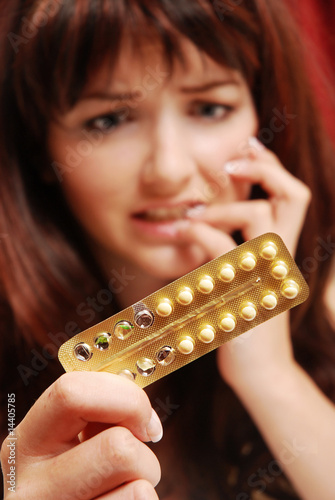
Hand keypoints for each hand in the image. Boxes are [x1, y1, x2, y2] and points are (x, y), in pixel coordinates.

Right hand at [1, 372, 161, 498]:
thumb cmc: (77, 481)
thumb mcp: (68, 442)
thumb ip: (92, 415)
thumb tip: (136, 400)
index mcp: (27, 443)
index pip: (71, 393)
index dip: (123, 396)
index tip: (142, 416)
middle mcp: (30, 486)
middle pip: (116, 446)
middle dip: (140, 447)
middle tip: (140, 455)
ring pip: (137, 482)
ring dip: (145, 478)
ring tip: (122, 484)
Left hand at [179, 139, 310, 389]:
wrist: (258, 373)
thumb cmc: (242, 325)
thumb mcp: (235, 281)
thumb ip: (225, 252)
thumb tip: (199, 223)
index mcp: (281, 251)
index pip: (291, 197)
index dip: (272, 166)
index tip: (249, 145)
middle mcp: (282, 257)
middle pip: (293, 195)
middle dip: (262, 167)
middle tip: (231, 159)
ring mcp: (268, 273)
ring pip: (259, 216)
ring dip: (223, 206)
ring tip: (195, 212)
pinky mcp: (247, 292)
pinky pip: (226, 250)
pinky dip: (202, 233)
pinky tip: (183, 230)